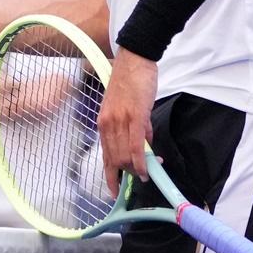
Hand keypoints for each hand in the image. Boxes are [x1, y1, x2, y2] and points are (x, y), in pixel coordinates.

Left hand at [97, 50, 156, 199]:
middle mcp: (108, 124)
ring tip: (148, 171)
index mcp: (104, 123)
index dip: (109, 176)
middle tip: (143, 175)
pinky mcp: (135, 117)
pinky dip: (141, 161)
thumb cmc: (131, 82)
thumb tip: (144, 146)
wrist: (134, 60)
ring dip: (137, 169)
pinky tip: (147, 169)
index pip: (105, 155)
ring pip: (125, 156)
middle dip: (129, 173)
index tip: (113, 192)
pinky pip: (135, 146)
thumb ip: (132, 128)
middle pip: (115, 159)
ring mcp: (120, 121)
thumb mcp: (127, 109)